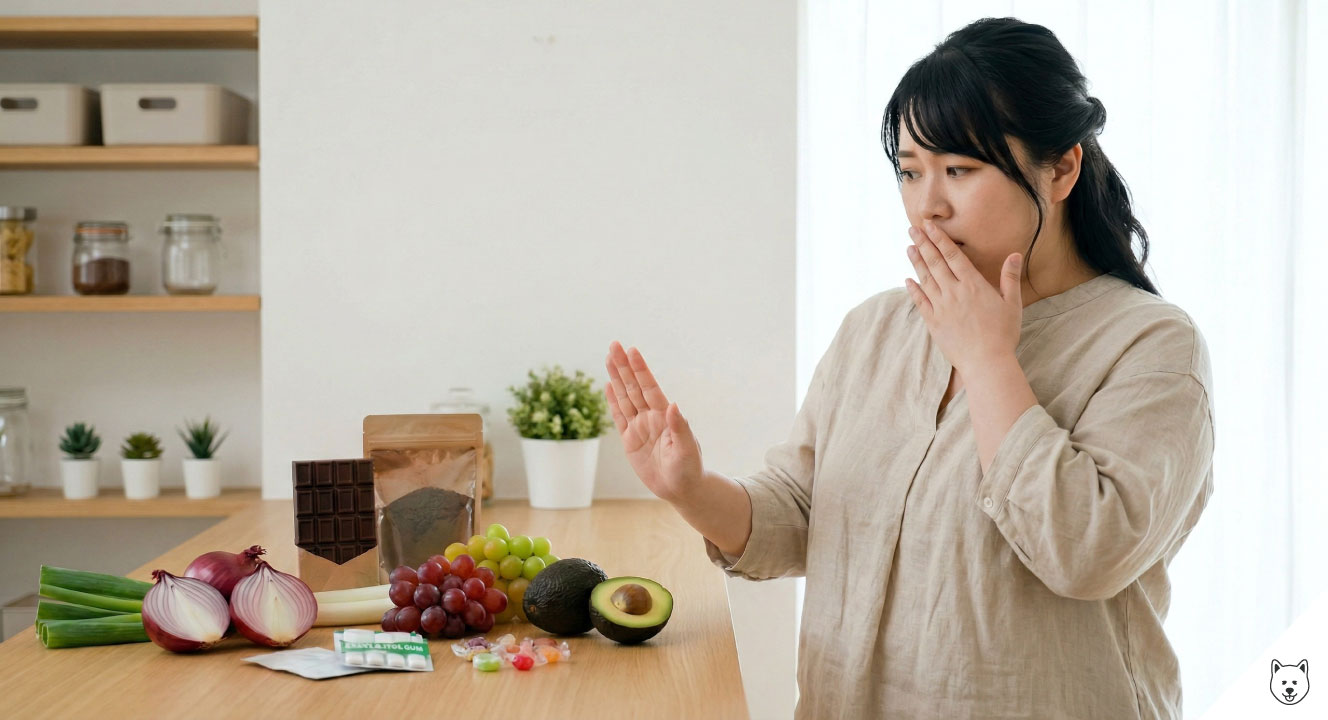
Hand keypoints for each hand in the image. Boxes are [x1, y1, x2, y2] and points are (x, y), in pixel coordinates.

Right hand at [603, 341, 703, 502]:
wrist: (681, 488)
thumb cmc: (689, 468)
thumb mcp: (687, 450)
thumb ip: (679, 427)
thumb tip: (673, 405)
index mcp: (664, 416)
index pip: (649, 388)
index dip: (641, 370)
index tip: (632, 351)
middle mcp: (650, 417)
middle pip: (633, 387)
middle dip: (624, 366)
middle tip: (614, 344)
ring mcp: (639, 427)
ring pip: (624, 397)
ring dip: (616, 378)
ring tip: (608, 357)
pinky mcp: (630, 440)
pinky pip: (619, 417)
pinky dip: (613, 401)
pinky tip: (608, 385)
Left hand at [904, 219, 1022, 374]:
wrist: (986, 362)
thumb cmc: (1003, 334)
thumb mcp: (1012, 304)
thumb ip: (1010, 277)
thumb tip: (1014, 254)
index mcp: (973, 285)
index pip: (953, 255)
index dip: (939, 239)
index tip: (929, 226)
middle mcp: (954, 292)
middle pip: (935, 262)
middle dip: (923, 244)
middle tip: (912, 229)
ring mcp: (941, 307)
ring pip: (925, 279)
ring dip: (916, 262)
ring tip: (909, 247)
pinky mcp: (933, 323)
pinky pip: (920, 302)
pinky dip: (913, 289)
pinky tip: (907, 280)